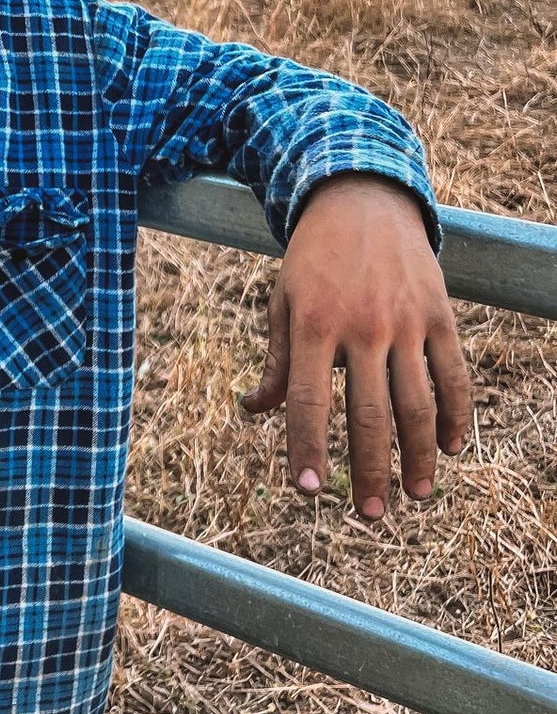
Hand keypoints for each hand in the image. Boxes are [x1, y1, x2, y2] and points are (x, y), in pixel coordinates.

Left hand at [242, 174, 471, 516]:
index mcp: (312, 324)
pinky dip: (458, 415)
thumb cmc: (313, 258)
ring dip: (419, 456)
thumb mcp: (282, 300)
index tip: (306, 491)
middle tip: (368, 513)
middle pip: (370, 415)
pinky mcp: (439, 314)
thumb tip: (255, 411)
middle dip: (369, 470)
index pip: (309, 402)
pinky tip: (453, 448)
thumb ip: (276, 361)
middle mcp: (361, 326)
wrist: (362, 200)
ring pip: (418, 404)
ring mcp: (404, 321)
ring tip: (415, 494)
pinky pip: (453, 374)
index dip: (307, 450)